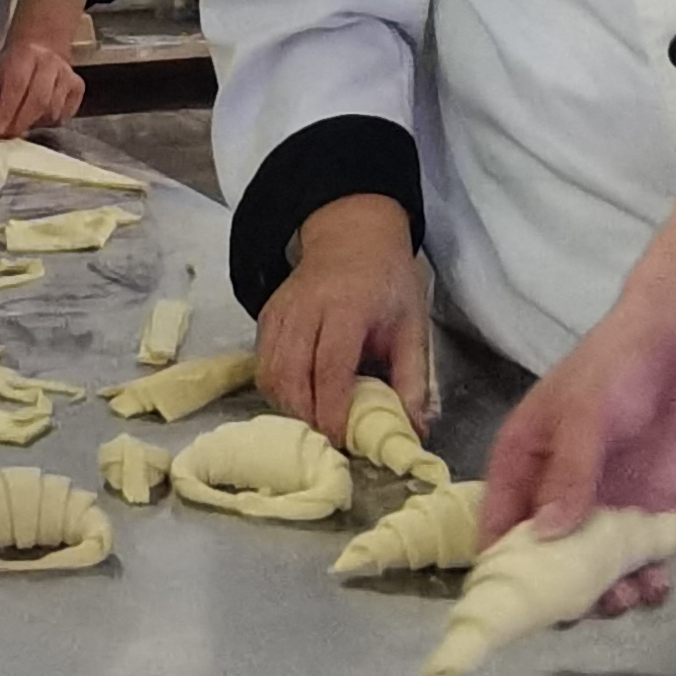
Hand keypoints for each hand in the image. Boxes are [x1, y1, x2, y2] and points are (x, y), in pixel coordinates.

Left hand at [0, 34, 86, 139]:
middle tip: (8, 135)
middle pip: (39, 100)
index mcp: (25, 55)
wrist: (40, 46)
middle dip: (21, 122)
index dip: (7, 111)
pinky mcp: (78, 87)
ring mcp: (67, 74)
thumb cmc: (12, 67)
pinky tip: (40, 117)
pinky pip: (65, 114)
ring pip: (53, 110)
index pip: (17, 85)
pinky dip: (51, 122)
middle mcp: (49, 62)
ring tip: (22, 122)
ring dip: (35, 123)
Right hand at [254, 195, 431, 439]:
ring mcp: (281, 311)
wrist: (352, 236)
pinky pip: (262, 363)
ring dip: (288, 406)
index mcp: (347, 305)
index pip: (330, 365)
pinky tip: (300, 400)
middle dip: (305, 414)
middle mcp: (306, 307)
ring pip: (269, 372)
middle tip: (327, 439)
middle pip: (291, 372)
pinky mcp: (266, 317)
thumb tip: (413, 430)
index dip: (331, 408)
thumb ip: (413, 378)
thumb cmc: (387, 283)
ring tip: (314, 423)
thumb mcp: (412, 324)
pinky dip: (277, 390)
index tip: (340, 439)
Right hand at [476, 294, 675, 616]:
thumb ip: (568, 477)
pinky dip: (647, 582)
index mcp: (524, 464)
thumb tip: (544, 537)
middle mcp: (558, 495)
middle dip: (561, 591)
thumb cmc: (618, 369)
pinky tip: (658, 585)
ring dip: (607, 593)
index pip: (498, 525)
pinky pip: (641, 562)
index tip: (512, 604)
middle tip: (586, 605)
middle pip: (546, 561)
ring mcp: (605, 508)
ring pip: (594, 572)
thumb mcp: (583, 415)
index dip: (500, 567)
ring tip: (628, 596)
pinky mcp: (650, 514)